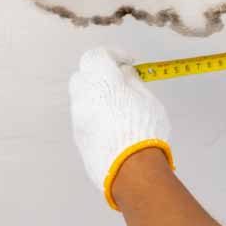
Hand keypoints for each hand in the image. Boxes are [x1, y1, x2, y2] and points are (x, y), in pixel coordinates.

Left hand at [68, 46, 173, 209]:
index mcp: (101, 82)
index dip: (113, 54)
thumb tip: (124, 73)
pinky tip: (113, 125)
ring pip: (81, 97)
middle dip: (99, 73)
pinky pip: (84, 117)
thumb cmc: (144, 130)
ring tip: (118, 105)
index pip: (97, 56)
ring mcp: (78, 118)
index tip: (128, 61)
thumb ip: (133, 83)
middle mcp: (83, 97)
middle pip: (83, 75)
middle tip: (120, 81)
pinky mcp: (78, 137)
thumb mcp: (148, 100)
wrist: (131, 172)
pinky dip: (96, 114)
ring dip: (96, 95)